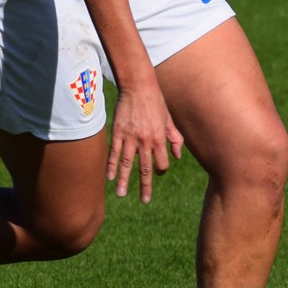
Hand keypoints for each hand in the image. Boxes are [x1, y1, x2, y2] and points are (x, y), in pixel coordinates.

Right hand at [107, 81, 182, 202]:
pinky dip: (112, 165)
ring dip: (125, 181)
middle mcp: (146, 141)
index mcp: (160, 139)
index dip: (160, 170)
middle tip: (145, 201)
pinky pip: (114, 153)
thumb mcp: (169, 119)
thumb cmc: (156, 102)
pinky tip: (110, 177)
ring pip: (128, 164)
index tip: (157, 172)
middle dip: (145, 186)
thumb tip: (178, 156)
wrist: (139, 86)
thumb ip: (174, 138)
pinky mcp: (118, 133)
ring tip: (121, 195)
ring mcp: (130, 138)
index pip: (161, 163)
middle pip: (145, 169)